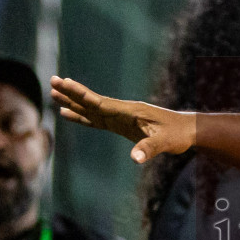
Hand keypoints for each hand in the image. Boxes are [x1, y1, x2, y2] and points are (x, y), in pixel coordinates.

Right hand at [49, 77, 195, 163]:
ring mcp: (120, 117)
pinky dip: (81, 117)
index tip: (64, 83)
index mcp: (129, 111)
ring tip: (53, 95)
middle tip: (51, 81)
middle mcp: (121, 111)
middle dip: (71, 93)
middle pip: (91, 101)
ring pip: (91, 109)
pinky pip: (96, 120)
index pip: (99, 101)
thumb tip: (135, 158)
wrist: (188, 131)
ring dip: (72, 102)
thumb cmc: (178, 135)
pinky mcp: (120, 125)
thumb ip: (149, 148)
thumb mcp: (165, 142)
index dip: (80, 94)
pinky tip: (69, 114)